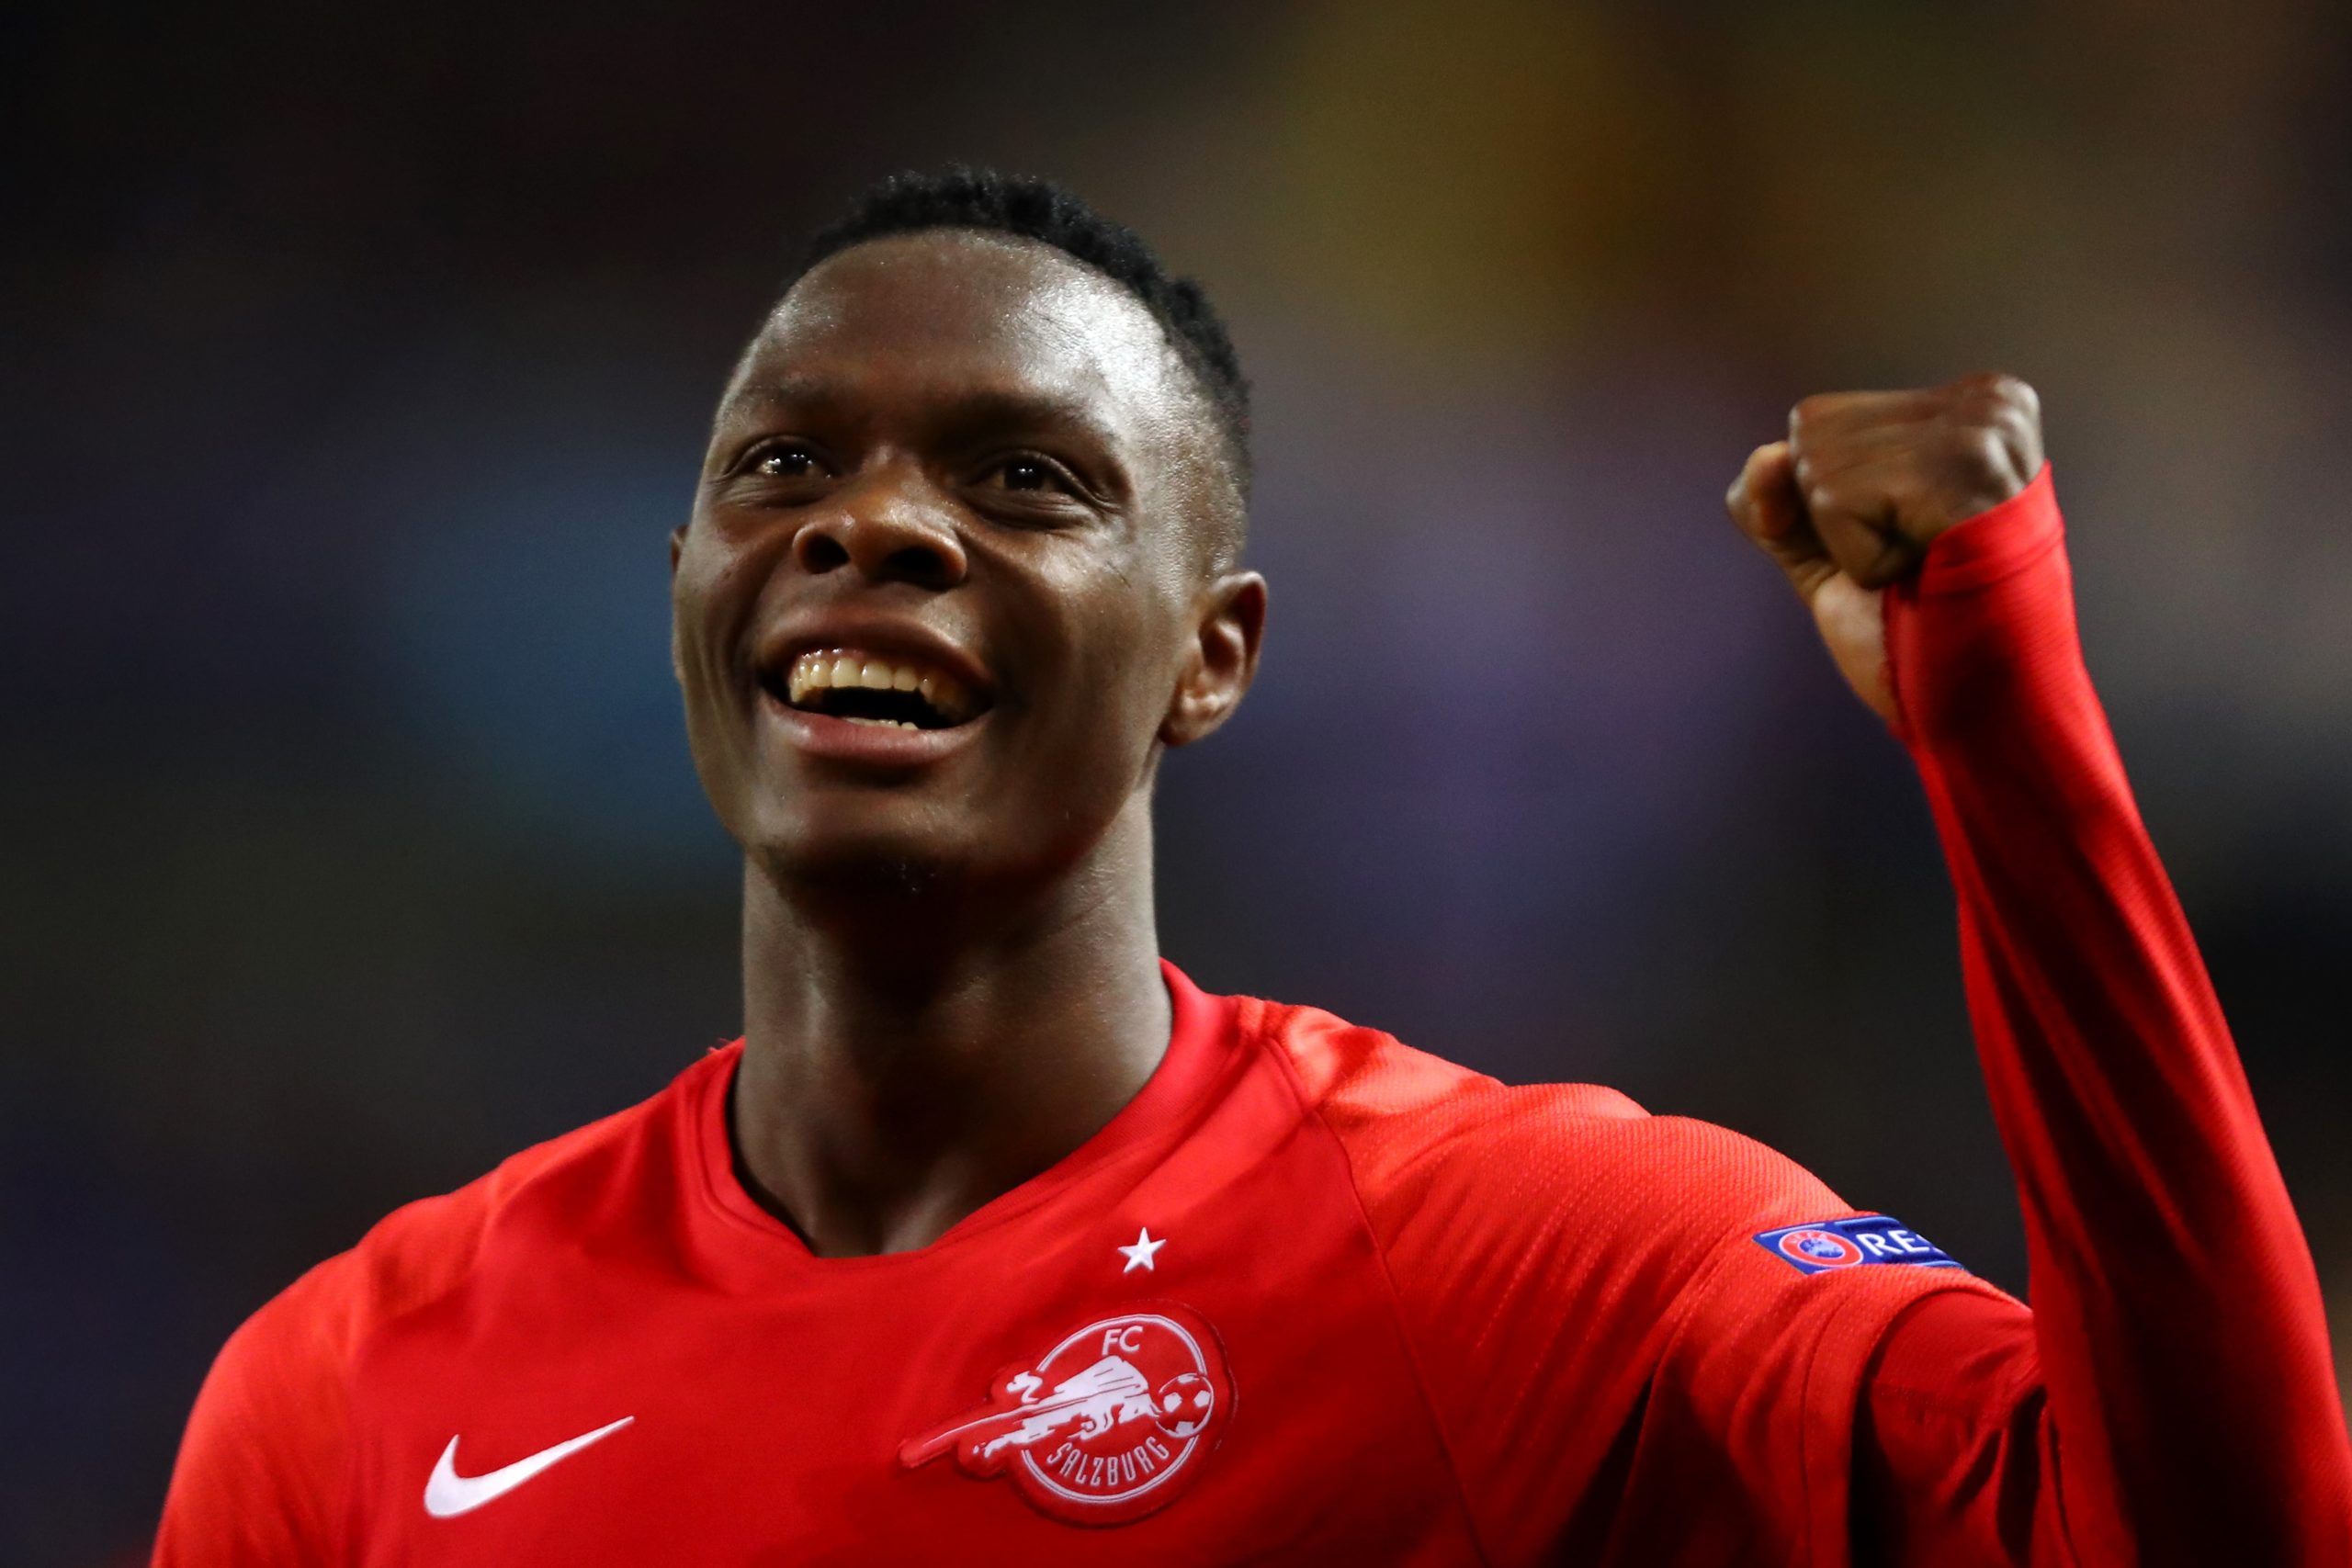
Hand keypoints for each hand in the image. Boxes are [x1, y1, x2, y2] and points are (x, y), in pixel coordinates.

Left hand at [1725, 372, 2043, 723]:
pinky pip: (1836, 503)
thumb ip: (1772, 489)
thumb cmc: (1911, 624)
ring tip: (1924, 567)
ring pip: (1818, 470)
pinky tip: (1924, 572)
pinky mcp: (1965, 473)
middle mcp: (1986, 402)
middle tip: (1914, 560)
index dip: (1829, 504)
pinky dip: (1859, 561)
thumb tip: (1767, 457)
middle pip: (1810, 434)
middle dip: (1836, 521)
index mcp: (1971, 402)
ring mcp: (1980, 432)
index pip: (1814, 421)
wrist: (1977, 704)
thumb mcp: (1820, 543)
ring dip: (1851, 546)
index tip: (1906, 539)